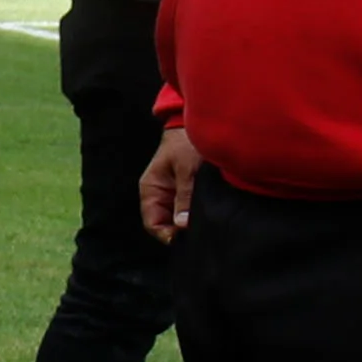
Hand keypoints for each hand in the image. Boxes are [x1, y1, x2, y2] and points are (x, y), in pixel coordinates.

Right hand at [138, 127, 200, 241]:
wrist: (197, 123)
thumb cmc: (186, 142)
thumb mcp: (187, 169)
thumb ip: (184, 196)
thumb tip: (182, 225)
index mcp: (151, 189)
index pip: (152, 223)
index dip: (167, 234)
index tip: (186, 238)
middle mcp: (160, 195)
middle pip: (167, 224)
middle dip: (182, 231)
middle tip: (201, 233)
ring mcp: (174, 194)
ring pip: (179, 219)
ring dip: (191, 222)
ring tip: (207, 225)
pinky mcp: (188, 192)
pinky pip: (189, 209)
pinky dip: (197, 214)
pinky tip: (210, 216)